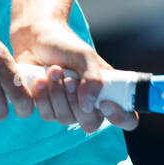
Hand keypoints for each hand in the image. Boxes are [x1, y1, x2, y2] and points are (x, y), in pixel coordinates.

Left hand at [11, 18, 137, 133]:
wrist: (36, 40)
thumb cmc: (66, 46)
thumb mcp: (84, 55)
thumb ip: (92, 79)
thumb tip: (88, 106)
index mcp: (108, 93)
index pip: (127, 119)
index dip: (121, 117)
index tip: (105, 104)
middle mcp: (91, 106)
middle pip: (91, 124)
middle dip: (76, 100)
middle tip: (69, 78)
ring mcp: (69, 110)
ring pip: (65, 119)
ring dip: (57, 93)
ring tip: (53, 70)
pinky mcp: (49, 110)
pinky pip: (48, 115)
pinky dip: (42, 97)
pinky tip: (40, 79)